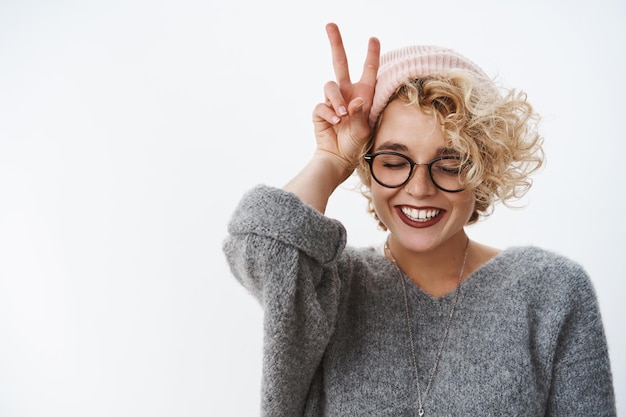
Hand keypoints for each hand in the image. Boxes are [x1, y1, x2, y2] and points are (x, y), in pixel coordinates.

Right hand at [312, 23, 379, 175]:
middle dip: (335, 43)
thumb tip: (357, 100)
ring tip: (341, 116)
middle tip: (330, 25)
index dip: (371, 54)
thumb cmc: (355, 145)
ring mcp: (333, 101)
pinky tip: (334, 123)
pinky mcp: (320, 110)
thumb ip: (360, 115)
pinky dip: (328, 113)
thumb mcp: (364, 130)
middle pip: (339, 62)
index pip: (368, 70)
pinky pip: (322, 105)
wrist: (338, 159)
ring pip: (331, 86)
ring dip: (336, 99)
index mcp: (363, 94)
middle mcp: (347, 93)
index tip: (373, 39)